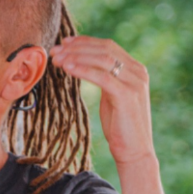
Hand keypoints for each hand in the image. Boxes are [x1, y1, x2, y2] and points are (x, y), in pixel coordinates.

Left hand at [49, 36, 154, 165]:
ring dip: (76, 57)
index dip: (85, 42)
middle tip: (54, 51)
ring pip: (102, 60)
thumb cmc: (120, 126)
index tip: (64, 43)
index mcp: (135, 70)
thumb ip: (105, 79)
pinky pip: (101, 77)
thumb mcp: (112, 96)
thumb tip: (83, 65)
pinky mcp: (127, 95)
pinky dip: (82, 70)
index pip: (108, 46)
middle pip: (104, 49)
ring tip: (56, 59)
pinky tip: (67, 69)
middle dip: (77, 48)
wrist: (135, 152)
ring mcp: (135, 83)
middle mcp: (138, 72)